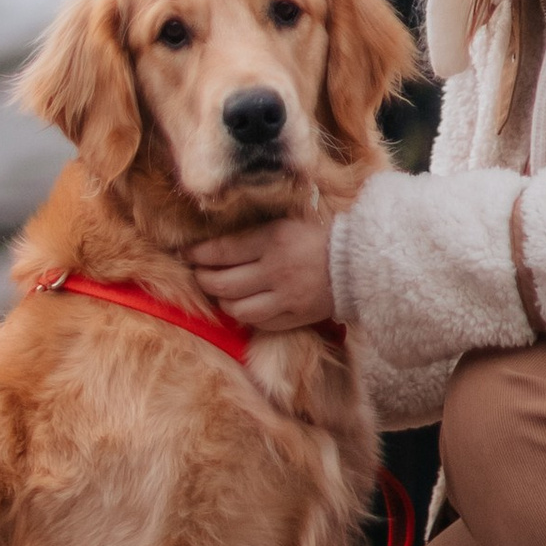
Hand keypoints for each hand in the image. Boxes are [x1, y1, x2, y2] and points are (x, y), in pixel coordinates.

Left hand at [191, 211, 342, 335]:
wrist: (360, 262)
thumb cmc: (321, 234)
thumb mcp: (287, 220)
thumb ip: (256, 230)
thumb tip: (218, 236)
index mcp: (273, 238)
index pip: (222, 250)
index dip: (197, 254)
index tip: (184, 253)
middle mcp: (276, 269)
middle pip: (223, 283)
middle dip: (203, 279)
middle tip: (198, 274)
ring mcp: (285, 298)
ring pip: (237, 309)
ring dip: (222, 301)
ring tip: (220, 293)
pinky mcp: (295, 317)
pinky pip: (259, 324)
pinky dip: (246, 317)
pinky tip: (244, 307)